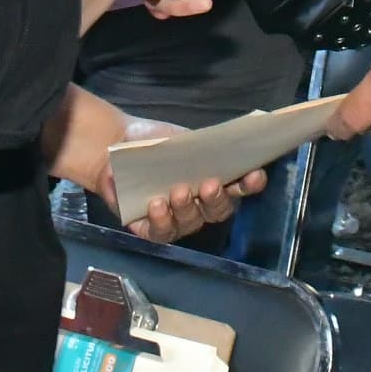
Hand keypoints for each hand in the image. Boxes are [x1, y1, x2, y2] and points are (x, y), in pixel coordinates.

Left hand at [48, 99, 266, 243]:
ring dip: (187, 208)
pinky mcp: (150, 229)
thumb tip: (221, 146)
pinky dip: (161, 220)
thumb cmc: (154, 142)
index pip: (239, 186)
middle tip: (209, 185)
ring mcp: (176, 220)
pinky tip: (156, 205)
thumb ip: (199, 147)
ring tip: (178, 192)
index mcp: (213, 180)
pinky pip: (161, 233)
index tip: (255, 174)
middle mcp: (199, 205)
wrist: (115, 147)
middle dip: (216, 199)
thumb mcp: (179, 138)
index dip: (250, 183)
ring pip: (190, 223)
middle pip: (217, 210)